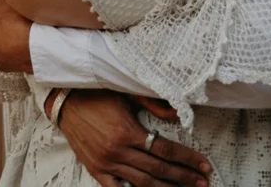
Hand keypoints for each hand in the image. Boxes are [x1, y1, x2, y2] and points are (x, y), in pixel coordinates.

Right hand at [52, 89, 209, 186]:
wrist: (66, 101)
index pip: (165, 150)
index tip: (205, 166)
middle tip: (203, 182)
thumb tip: (178, 112)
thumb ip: (152, 103)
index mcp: (128, 131)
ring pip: (143, 184)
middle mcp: (118, 150)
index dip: (188, 159)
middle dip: (184, 177)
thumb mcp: (126, 93)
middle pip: (159, 170)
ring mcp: (107, 163)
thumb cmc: (97, 94)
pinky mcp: (97, 170)